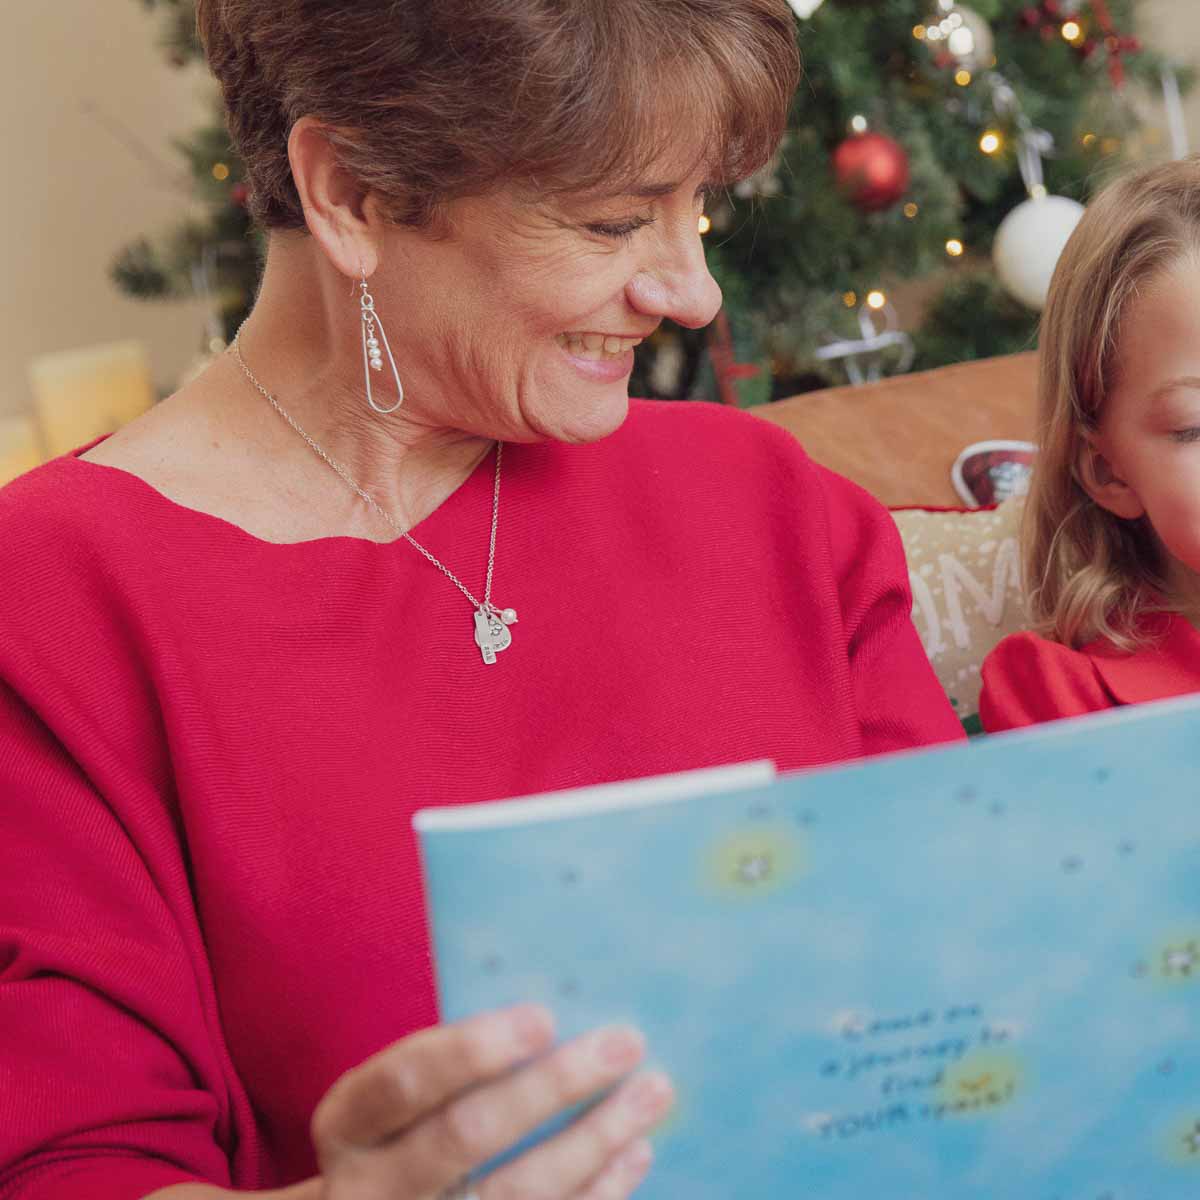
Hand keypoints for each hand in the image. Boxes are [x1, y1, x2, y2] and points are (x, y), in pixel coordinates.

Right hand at [310, 1005, 672, 1199]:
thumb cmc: (402, 1131)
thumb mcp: (397, 1096)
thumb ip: (451, 1058)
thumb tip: (554, 996)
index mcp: (349, 1125)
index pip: (403, 1082)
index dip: (470, 1050)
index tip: (543, 1018)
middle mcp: (372, 1189)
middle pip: (466, 1136)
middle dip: (552, 1086)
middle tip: (624, 1042)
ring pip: (515, 1195)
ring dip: (595, 1141)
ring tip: (652, 1090)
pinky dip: (597, 1194)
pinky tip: (635, 1153)